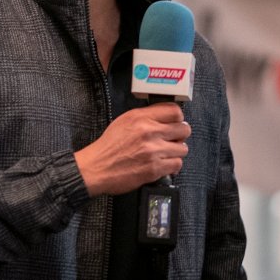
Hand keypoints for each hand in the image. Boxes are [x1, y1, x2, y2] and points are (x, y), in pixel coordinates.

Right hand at [73, 103, 189, 195]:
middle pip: (184, 129)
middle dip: (180, 135)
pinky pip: (177, 164)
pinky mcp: (154, 169)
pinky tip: (164, 164)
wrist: (96, 168)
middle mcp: (149, 132)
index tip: (176, 122)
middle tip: (173, 139)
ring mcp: (153, 151)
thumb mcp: (124, 121)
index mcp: (141, 118)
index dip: (178, 118)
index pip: (174, 111)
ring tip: (167, 153)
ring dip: (176, 151)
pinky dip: (172, 165)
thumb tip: (165, 117)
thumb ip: (146, 116)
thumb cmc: (108, 147)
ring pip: (183, 148)